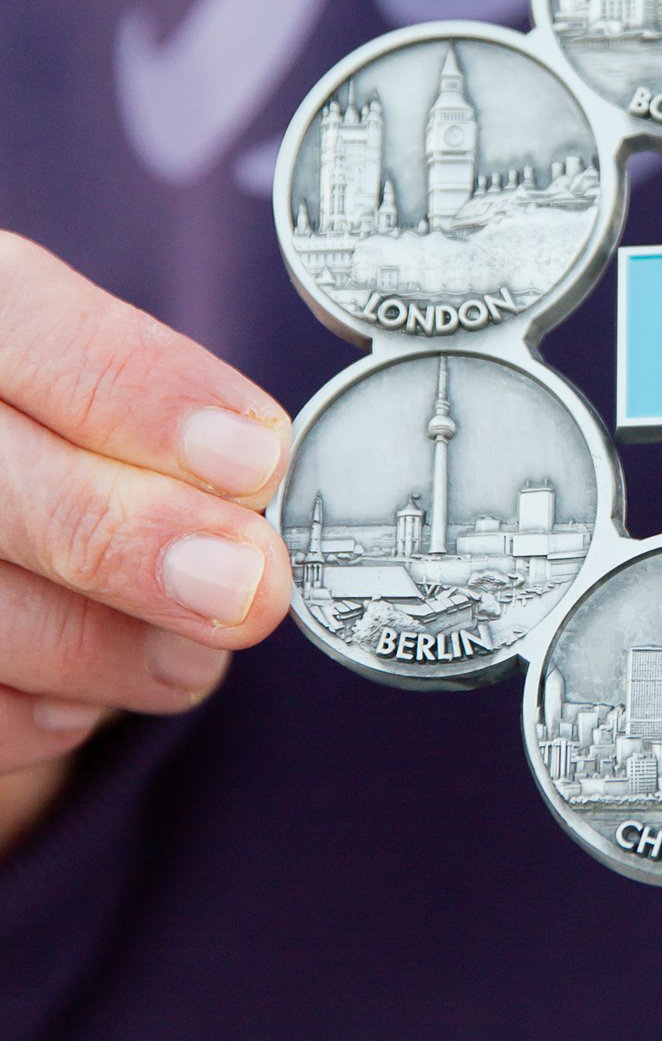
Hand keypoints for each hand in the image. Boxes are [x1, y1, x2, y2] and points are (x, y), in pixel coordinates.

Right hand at [0, 235, 290, 855]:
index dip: (144, 393)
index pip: (26, 324)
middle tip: (249, 586)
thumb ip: (158, 426)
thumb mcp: (89, 398)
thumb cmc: (42, 454)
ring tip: (190, 660)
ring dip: (103, 650)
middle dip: (135, 541)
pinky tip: (82, 702)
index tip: (256, 458)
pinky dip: (36, 716)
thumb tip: (252, 486)